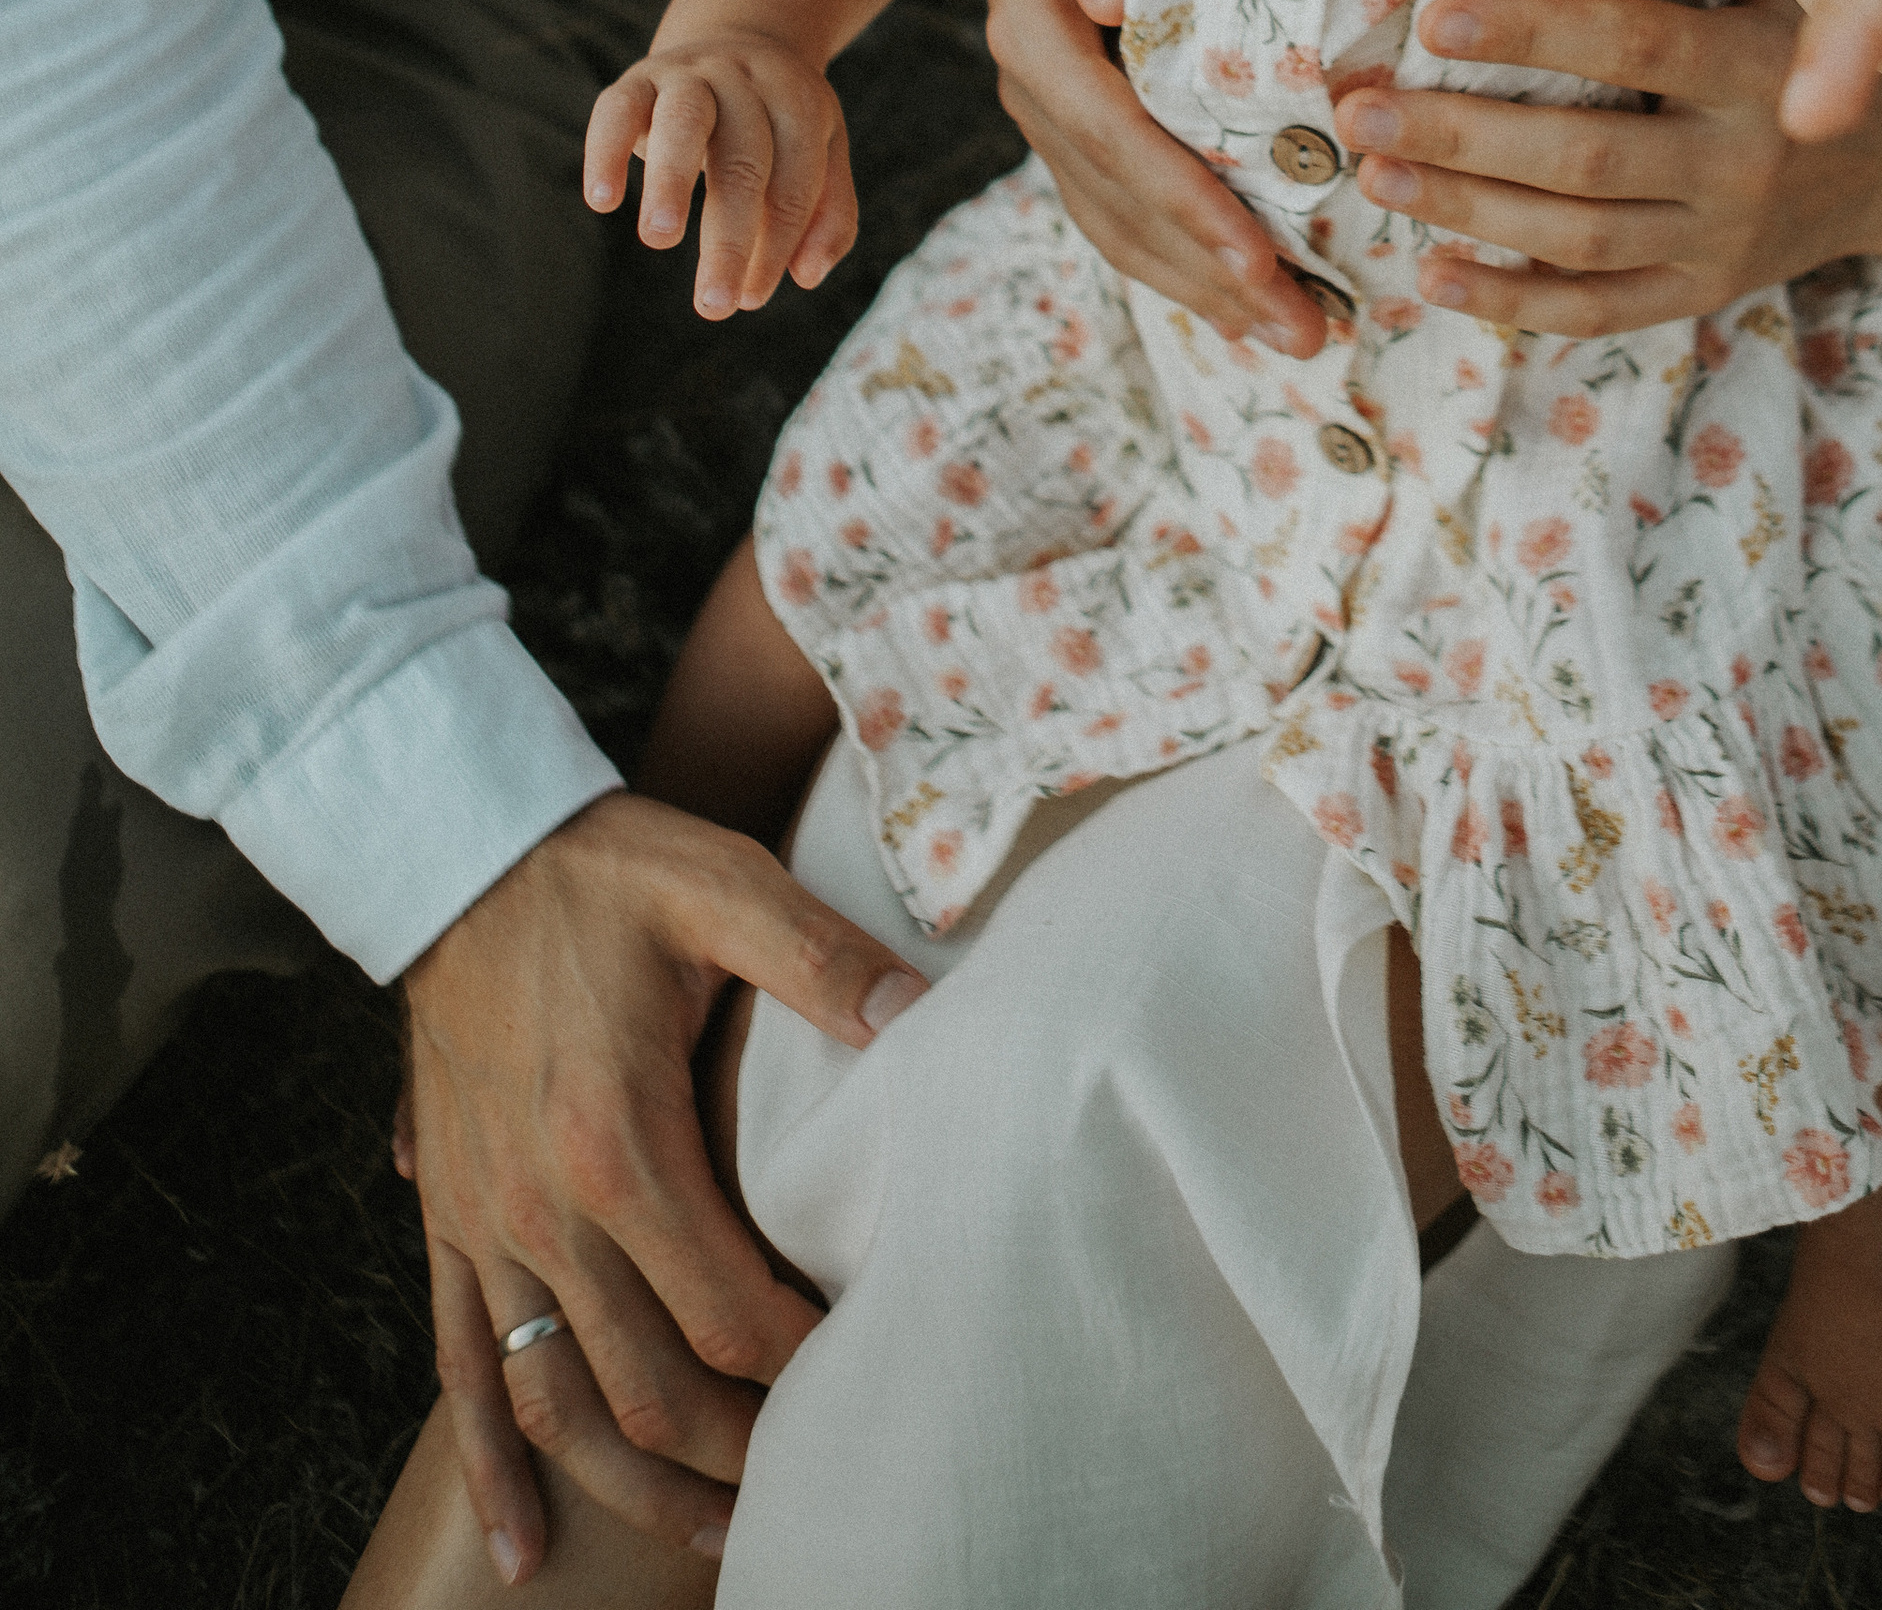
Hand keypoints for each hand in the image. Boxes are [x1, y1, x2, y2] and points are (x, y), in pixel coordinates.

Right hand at [401, 792, 929, 1582]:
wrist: (457, 851)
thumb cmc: (601, 869)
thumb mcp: (721, 884)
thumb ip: (822, 959)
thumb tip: (921, 1017)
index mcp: (619, 1138)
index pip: (728, 1307)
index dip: (800, 1359)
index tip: (864, 1363)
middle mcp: (544, 1208)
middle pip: (649, 1384)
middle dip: (736, 1451)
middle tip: (809, 1476)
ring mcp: (487, 1226)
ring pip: (559, 1406)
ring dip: (634, 1487)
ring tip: (712, 1535)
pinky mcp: (450, 1222)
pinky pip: (461, 1371)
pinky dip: (492, 1467)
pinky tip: (523, 1543)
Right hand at [585, 30, 855, 320]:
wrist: (736, 38)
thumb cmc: (779, 121)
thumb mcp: (822, 153)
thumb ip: (827, 214)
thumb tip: (807, 276)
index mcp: (798, 101)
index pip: (796, 180)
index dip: (777, 243)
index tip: (751, 298)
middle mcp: (745, 82)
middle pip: (745, 158)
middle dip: (730, 237)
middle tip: (714, 305)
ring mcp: (689, 74)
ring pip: (684, 123)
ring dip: (672, 182)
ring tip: (660, 241)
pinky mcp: (638, 79)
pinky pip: (618, 108)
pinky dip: (606, 151)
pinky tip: (601, 200)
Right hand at [986, 0, 1332, 356]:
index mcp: (1034, 25)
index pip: (1113, 132)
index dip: (1184, 200)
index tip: (1258, 258)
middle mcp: (1032, 86)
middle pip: (1121, 203)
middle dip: (1212, 273)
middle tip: (1304, 331)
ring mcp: (1050, 120)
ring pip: (1120, 228)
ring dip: (1203, 291)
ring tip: (1292, 337)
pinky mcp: (1076, 136)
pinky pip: (1121, 219)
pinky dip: (1181, 266)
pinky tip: (1239, 308)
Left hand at [1333, 0, 1881, 336]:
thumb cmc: (1811, 39)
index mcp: (1755, 66)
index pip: (1633, 45)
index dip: (1533, 33)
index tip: (1436, 17)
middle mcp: (1741, 160)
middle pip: (1585, 156)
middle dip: (1461, 137)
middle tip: (1362, 112)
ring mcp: (1722, 238)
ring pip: (1579, 238)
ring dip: (1467, 210)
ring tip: (1374, 178)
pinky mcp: (1704, 291)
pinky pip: (1601, 310)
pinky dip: (1514, 301)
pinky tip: (1433, 274)